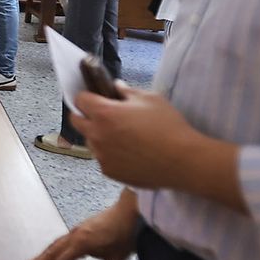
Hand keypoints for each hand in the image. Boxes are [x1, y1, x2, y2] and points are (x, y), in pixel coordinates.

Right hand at [22, 201, 137, 259]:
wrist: (129, 211)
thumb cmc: (125, 234)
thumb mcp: (117, 259)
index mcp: (82, 243)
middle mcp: (75, 235)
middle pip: (53, 250)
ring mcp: (77, 230)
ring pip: (56, 243)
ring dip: (44, 254)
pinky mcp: (80, 228)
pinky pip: (62, 239)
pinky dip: (53, 247)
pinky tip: (52, 251)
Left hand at [69, 85, 240, 209]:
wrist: (182, 161)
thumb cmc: (167, 125)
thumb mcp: (150, 99)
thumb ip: (127, 92)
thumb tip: (116, 88)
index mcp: (104, 113)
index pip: (80, 99)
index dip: (87, 96)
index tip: (96, 97)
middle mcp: (97, 135)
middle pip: (77, 121)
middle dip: (85, 115)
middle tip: (103, 115)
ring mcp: (101, 156)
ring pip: (90, 141)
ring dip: (99, 136)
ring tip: (122, 137)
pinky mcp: (109, 172)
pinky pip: (103, 158)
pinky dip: (110, 154)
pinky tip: (130, 153)